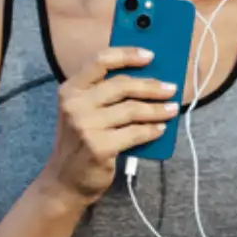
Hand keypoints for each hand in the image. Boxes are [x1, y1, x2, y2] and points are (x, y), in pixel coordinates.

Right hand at [42, 46, 179, 204]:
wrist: (64, 181)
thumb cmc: (79, 142)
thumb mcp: (82, 112)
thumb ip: (104, 94)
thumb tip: (146, 78)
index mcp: (70, 90)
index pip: (101, 61)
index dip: (128, 55)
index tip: (150, 55)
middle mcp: (75, 105)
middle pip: (122, 85)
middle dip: (151, 86)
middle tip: (170, 88)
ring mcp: (86, 126)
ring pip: (133, 110)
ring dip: (157, 109)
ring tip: (172, 109)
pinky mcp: (99, 147)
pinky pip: (135, 133)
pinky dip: (152, 130)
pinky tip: (161, 128)